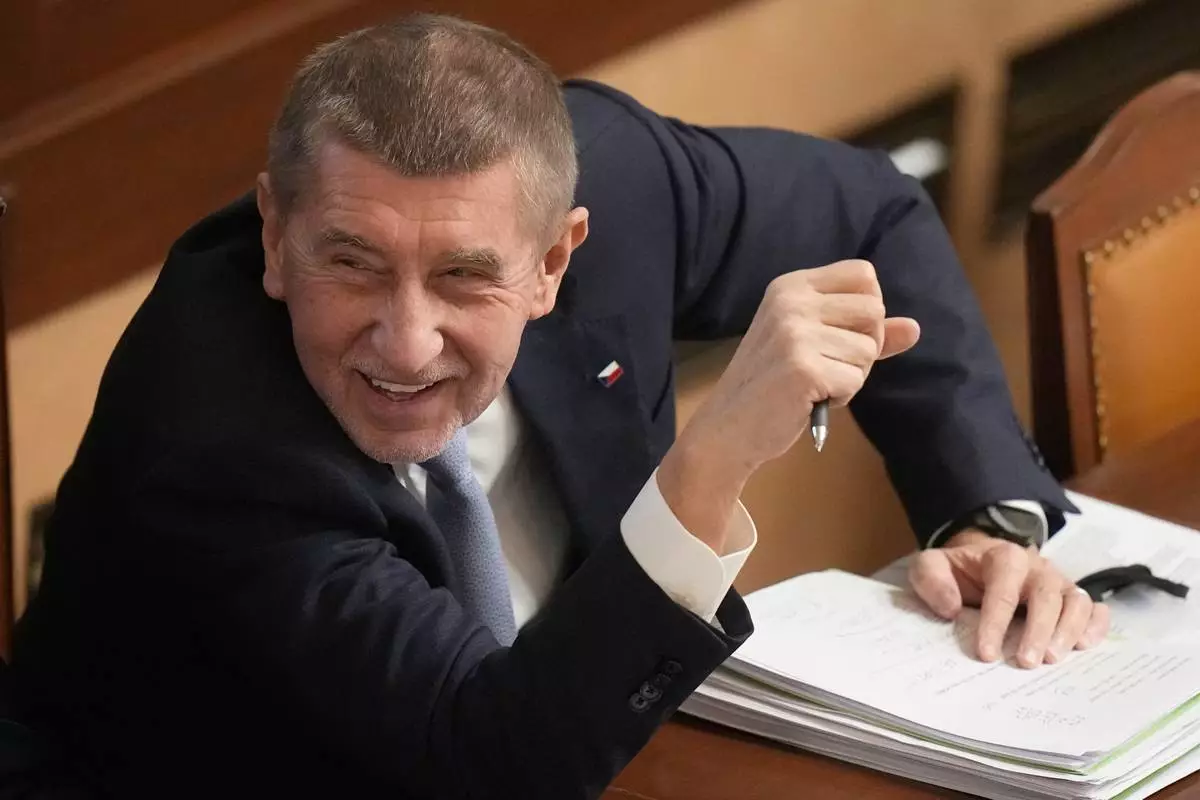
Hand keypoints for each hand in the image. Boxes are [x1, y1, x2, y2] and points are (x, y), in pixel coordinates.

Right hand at [659, 260, 920, 550]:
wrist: (727, 429)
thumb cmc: (772, 387)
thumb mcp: (814, 345)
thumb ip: (861, 332)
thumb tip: (914, 328)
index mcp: (791, 286)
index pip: (864, 275)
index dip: (867, 311)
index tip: (839, 337)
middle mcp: (791, 301)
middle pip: (874, 310)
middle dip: (863, 347)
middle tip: (826, 367)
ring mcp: (794, 332)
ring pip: (868, 349)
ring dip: (850, 376)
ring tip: (814, 385)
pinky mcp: (802, 367)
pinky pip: (854, 379)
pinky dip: (840, 397)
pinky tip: (809, 400)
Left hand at [908, 530, 1110, 666]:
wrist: (980, 560)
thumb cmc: (958, 570)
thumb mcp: (931, 565)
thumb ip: (931, 578)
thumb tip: (950, 607)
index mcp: (1003, 556)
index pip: (1003, 588)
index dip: (996, 621)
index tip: (986, 653)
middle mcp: (1037, 567)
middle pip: (1047, 595)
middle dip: (1038, 630)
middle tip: (1027, 663)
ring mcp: (1058, 581)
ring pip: (1076, 601)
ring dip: (1069, 631)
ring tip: (1054, 659)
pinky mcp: (1072, 597)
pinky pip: (1094, 608)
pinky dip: (1096, 626)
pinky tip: (1085, 646)